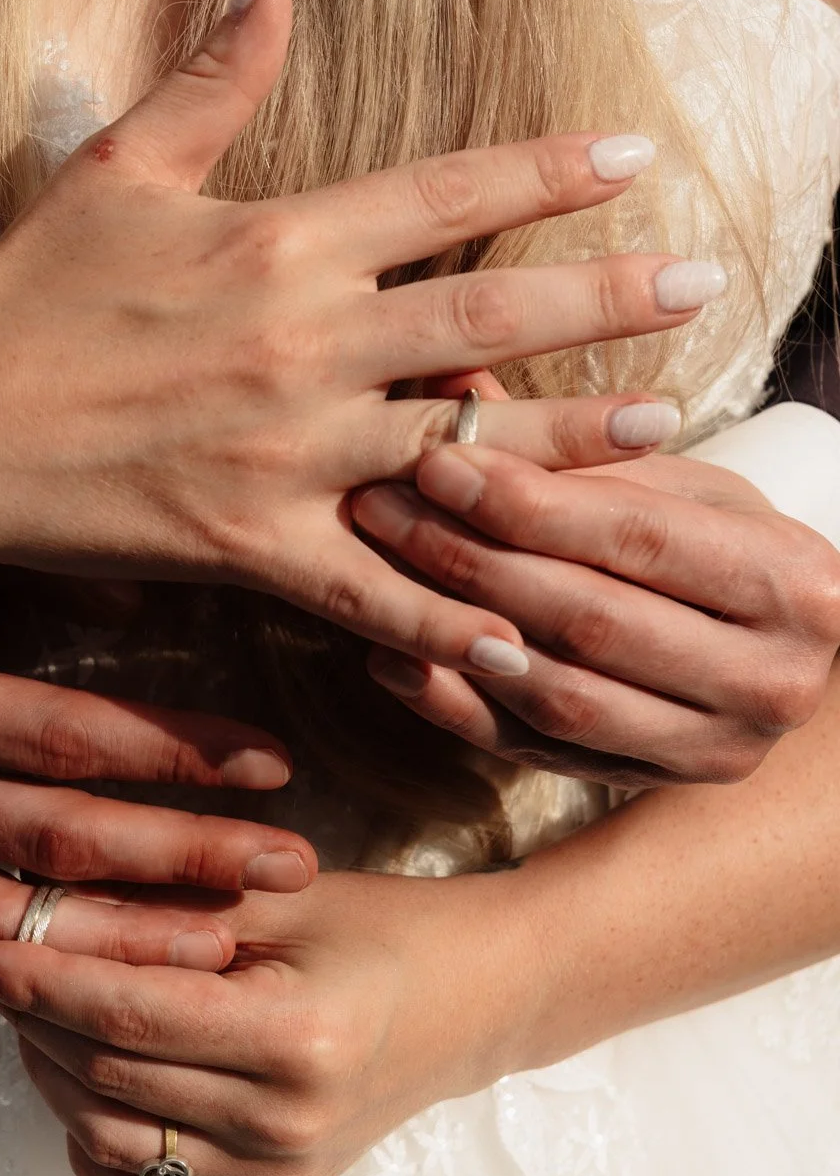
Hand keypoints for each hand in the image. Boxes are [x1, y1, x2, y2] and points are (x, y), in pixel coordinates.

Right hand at [0, 0, 723, 672]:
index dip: (548, 171)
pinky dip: (450, 614)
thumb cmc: (23, 294)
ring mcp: (287, 453)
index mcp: (277, 240)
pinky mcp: (255, 547)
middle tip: (702, 289)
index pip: (444, 195)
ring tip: (663, 431)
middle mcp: (302, 343)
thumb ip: (216, 74)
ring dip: (572, 442)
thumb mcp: (117, 165)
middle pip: (488, 314)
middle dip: (607, 298)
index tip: (633, 156)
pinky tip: (527, 628)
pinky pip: (376, 589)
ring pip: (460, 449)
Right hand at [0, 566, 317, 962]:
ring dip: (122, 937)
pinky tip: (113, 976)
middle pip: (57, 840)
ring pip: (11, 917)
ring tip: (226, 941)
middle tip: (292, 867)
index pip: (66, 737)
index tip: (275, 764)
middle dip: (184, 860)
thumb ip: (20, 567)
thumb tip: (146, 593)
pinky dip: (35, 962)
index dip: (177, 756)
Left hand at [0, 869, 527, 1175]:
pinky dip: (92, 1150)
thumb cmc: (377, 927)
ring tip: (35, 1014)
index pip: (128, 1015)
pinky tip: (80, 1089)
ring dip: (49, 1076)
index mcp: (297, 1036)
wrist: (474, 1000)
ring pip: (108, 1139)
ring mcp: (281, 1175)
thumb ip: (166, 903)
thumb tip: (39, 904)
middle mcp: (287, 1122)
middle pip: (106, 1076)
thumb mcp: (280, 894)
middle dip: (29, 1018)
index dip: (38, 980)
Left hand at [355, 412, 839, 784]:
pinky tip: (398, 658)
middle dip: (474, 561)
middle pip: (593, 620)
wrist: (779, 655)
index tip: (438, 460)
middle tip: (383, 511)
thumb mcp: (684, 486)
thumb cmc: (724, 548)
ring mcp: (716, 750)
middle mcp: (770, 681)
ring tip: (379, 575)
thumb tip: (459, 388)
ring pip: (562, 697)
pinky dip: (459, 707)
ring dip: (458, 635)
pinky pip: (539, 753)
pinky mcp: (656, 787)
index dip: (529, 502)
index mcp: (795, 584)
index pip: (638, 538)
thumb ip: (581, 450)